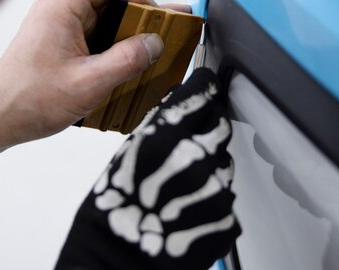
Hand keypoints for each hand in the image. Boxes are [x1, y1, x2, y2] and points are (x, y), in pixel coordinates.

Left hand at [0, 0, 166, 149]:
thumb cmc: (29, 101)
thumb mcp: (89, 83)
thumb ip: (127, 60)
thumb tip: (155, 43)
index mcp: (61, 7)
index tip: (153, 19)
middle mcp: (58, 10)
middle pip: (109, 0)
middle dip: (136, 21)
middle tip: (158, 41)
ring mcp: (57, 27)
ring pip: (103, 21)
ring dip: (124, 39)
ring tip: (145, 61)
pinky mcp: (57, 44)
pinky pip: (93, 38)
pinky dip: (111, 51)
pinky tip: (123, 73)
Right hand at [56, 68, 240, 269]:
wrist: (118, 262)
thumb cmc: (112, 214)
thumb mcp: (125, 157)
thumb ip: (158, 128)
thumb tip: (178, 105)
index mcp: (164, 138)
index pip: (201, 95)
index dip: (202, 89)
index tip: (204, 86)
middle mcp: (194, 160)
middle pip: (219, 126)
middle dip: (206, 129)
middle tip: (186, 145)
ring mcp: (214, 190)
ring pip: (224, 162)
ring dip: (209, 167)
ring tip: (180, 187)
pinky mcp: (226, 217)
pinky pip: (226, 196)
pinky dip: (211, 199)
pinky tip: (187, 209)